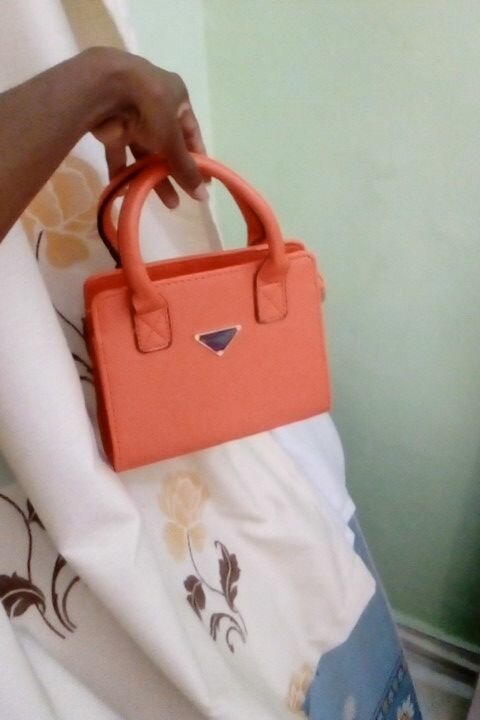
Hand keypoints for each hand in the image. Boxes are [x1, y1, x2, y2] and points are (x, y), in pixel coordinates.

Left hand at [89, 48, 207, 207]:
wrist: (102, 88)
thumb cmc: (150, 106)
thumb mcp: (172, 139)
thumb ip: (185, 168)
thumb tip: (203, 196)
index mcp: (176, 97)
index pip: (191, 132)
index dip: (197, 158)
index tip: (202, 183)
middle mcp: (155, 105)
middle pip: (166, 145)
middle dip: (172, 174)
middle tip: (179, 200)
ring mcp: (131, 116)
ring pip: (143, 152)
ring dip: (150, 177)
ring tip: (162, 203)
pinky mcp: (111, 127)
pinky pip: (119, 154)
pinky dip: (123, 172)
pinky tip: (127, 193)